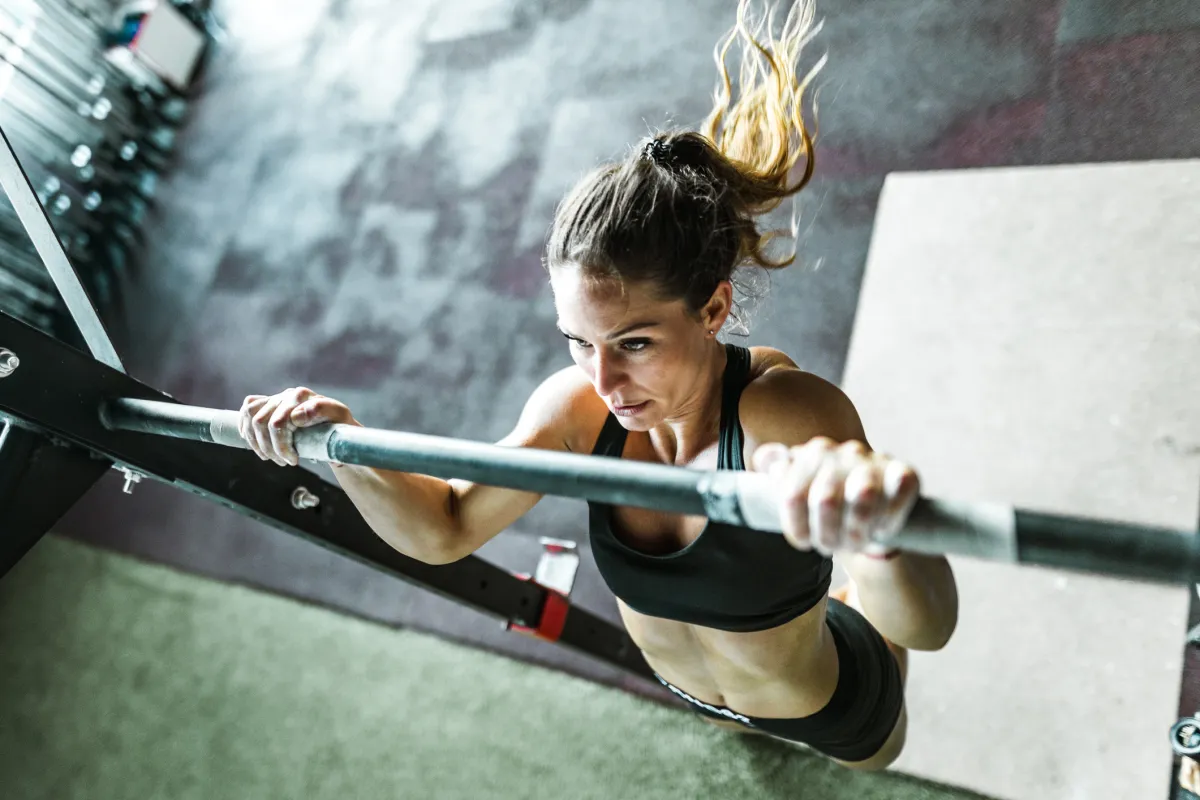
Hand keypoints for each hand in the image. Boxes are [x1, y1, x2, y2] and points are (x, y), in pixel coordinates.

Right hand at [238, 387, 357, 466]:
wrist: (336, 428)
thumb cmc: (339, 425)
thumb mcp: (339, 418)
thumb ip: (323, 411)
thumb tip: (296, 416)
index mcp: (303, 396)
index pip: (278, 423)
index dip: (282, 446)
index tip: (294, 460)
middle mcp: (288, 394)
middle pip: (261, 422)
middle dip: (270, 447)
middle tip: (284, 462)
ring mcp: (277, 398)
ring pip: (251, 416)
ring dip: (257, 442)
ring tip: (271, 457)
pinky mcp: (268, 403)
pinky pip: (247, 410)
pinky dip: (247, 428)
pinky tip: (256, 443)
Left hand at [751, 437, 919, 555]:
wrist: (870, 504)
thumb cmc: (827, 499)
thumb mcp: (797, 487)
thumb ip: (777, 469)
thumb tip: (768, 459)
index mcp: (812, 454)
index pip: (792, 496)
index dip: (797, 528)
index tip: (804, 542)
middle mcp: (843, 452)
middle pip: (825, 501)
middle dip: (827, 535)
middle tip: (830, 547)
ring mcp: (874, 461)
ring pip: (862, 497)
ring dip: (856, 532)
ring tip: (854, 543)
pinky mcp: (904, 472)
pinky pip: (899, 492)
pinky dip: (888, 520)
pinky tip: (881, 531)